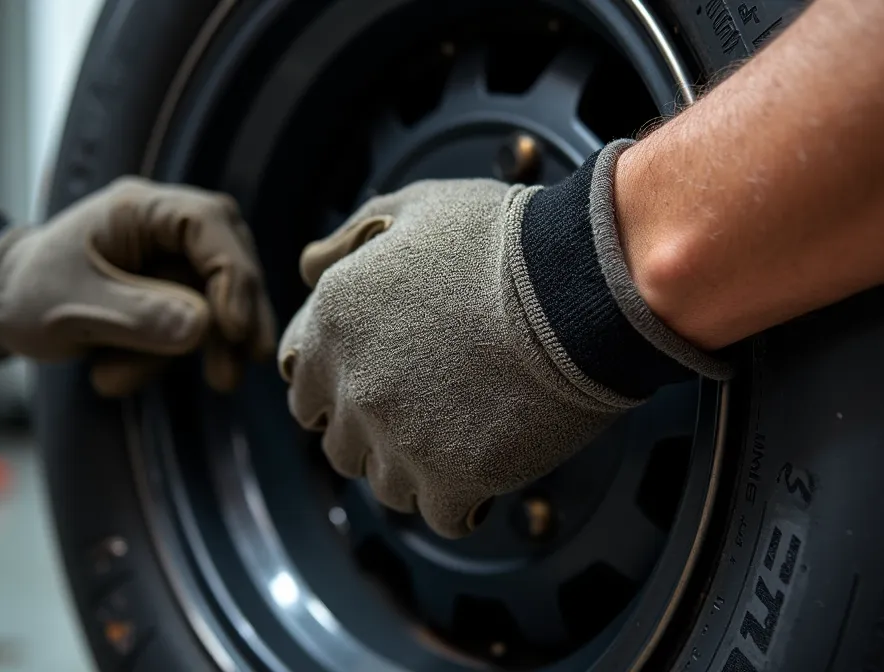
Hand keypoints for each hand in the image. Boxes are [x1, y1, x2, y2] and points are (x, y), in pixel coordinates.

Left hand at [0, 178, 275, 395]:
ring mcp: (169, 259)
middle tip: (228, 377)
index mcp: (140, 208)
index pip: (210, 224)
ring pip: (214, 301)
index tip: (232, 329)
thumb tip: (204, 327)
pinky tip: (111, 375)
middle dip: (232, 321)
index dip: (233, 275)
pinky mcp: (168, 292)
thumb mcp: (75, 307)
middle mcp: (164, 225)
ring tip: (116, 380)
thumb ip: (140, 315)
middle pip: (228, 261)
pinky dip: (160, 359)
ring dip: (182, 352)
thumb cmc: (27, 293)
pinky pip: (190, 325)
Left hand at [277, 147, 730, 538]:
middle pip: (341, 446)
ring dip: (417, 471)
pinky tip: (486, 474)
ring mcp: (398, 438)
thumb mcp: (418, 206)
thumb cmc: (507, 239)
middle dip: (375, 435)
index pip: (304, 388)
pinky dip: (462, 502)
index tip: (377, 387)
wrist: (579, 285)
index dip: (339, 391)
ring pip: (385, 486)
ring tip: (460, 440)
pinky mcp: (451, 479)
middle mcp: (354, 385)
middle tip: (425, 415)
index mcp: (334, 320)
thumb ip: (352, 235)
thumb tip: (309, 265)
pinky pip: (441, 516)